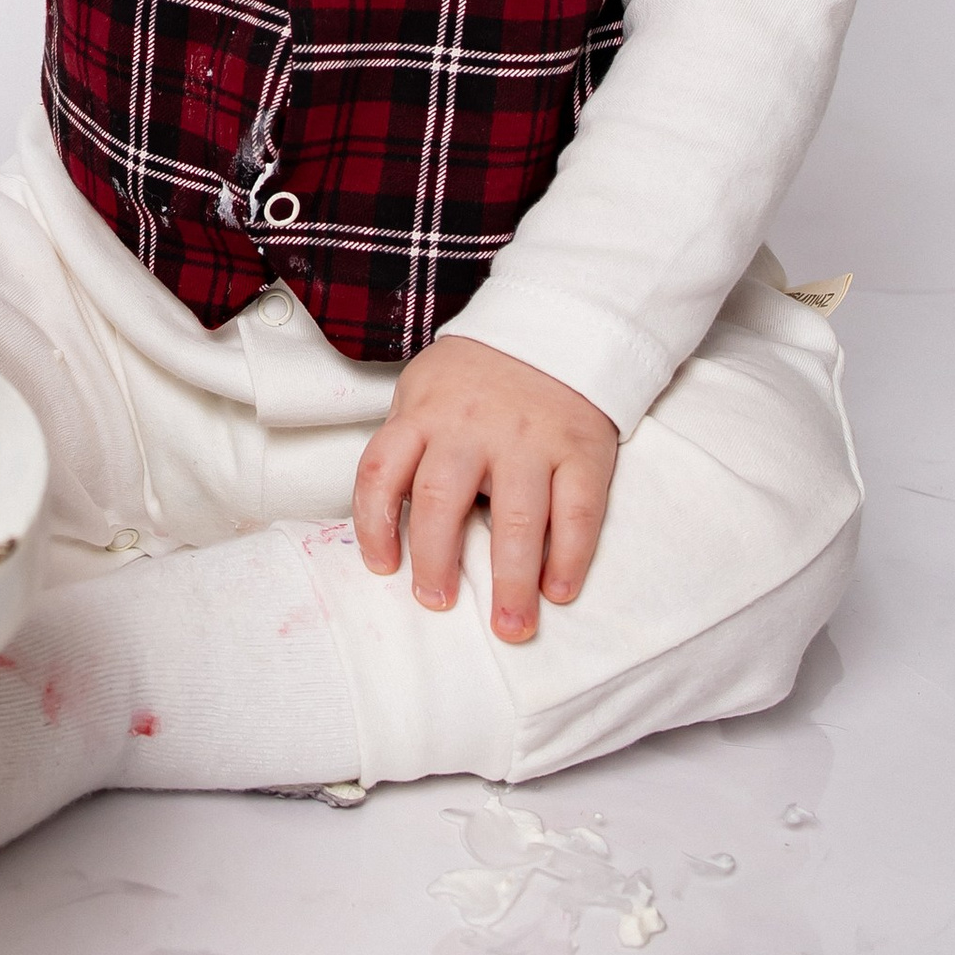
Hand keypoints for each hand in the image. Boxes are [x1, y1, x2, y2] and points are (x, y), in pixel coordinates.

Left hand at [351, 333, 618, 643]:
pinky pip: (577, 513)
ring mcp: (530, 440)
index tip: (382, 568)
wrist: (554, 326)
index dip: (373, 526)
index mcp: (424, 413)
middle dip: (436, 564)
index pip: (381, 471)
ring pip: (516, 520)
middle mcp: (472, 428)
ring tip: (511, 628)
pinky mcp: (581, 450)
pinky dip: (569, 558)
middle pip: (442, 502)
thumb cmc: (476, 378)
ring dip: (511, 582)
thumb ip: (407, 445)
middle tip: (437, 604)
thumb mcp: (424, 390)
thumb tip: (389, 523)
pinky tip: (558, 591)